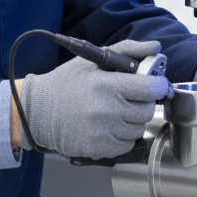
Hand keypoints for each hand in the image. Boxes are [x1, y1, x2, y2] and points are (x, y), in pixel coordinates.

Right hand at [21, 40, 171, 159]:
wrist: (38, 111)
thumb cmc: (67, 83)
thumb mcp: (95, 60)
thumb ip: (129, 50)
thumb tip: (156, 47)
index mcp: (107, 84)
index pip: (151, 88)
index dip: (157, 85)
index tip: (154, 84)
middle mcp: (106, 109)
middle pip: (148, 110)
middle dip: (144, 102)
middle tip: (129, 97)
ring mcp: (103, 132)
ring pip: (140, 128)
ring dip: (133, 120)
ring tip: (115, 111)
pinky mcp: (98, 149)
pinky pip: (128, 144)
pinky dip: (124, 136)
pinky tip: (109, 126)